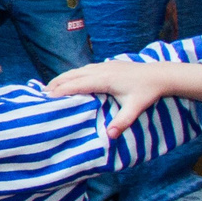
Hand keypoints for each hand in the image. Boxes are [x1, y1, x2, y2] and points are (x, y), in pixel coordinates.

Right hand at [45, 58, 201, 135]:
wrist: (160, 74)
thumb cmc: (147, 92)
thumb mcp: (135, 108)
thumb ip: (122, 122)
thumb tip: (110, 135)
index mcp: (103, 80)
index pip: (75, 84)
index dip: (60, 91)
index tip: (46, 97)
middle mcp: (99, 70)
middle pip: (71, 75)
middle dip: (55, 83)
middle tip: (41, 94)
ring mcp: (102, 65)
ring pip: (76, 70)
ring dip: (62, 78)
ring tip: (50, 87)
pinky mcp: (106, 64)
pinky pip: (83, 69)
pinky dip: (72, 75)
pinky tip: (70, 81)